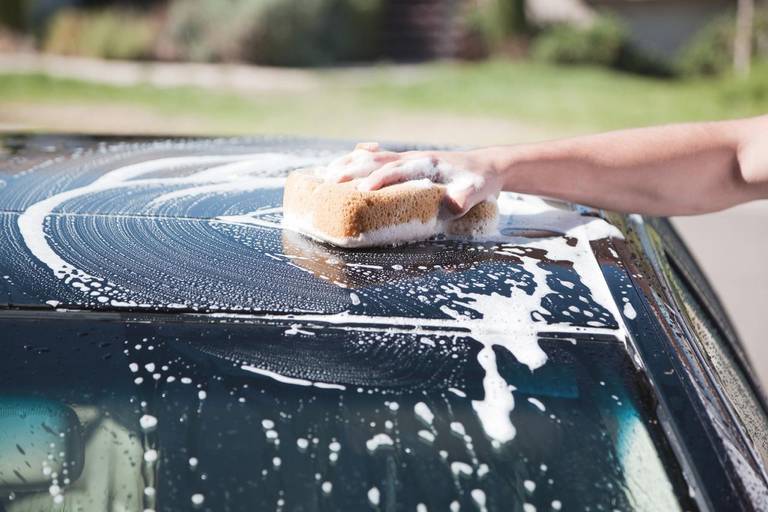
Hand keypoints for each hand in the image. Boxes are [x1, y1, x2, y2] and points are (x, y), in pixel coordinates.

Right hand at [325, 143, 501, 214]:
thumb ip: (464, 198)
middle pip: (376, 160)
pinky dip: (359, 157)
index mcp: (426, 164)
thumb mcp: (476, 190)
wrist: (486, 166)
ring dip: (349, 162)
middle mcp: (413, 158)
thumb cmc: (479, 181)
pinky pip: (378, 157)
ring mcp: (407, 158)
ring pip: (373, 156)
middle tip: (330, 181)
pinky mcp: (406, 162)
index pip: (397, 170)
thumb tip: (450, 205)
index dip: (379, 179)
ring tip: (326, 172)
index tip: (363, 191)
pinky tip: (347, 160)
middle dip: (352, 169)